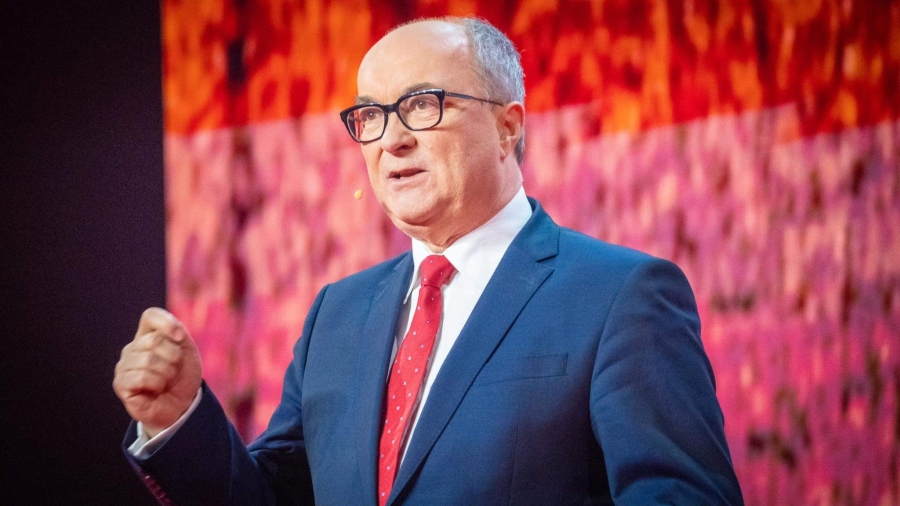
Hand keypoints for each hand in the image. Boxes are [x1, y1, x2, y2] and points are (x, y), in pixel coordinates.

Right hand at [113, 307, 201, 437]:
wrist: (182, 405)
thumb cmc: (183, 377)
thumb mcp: (187, 351)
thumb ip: (178, 333)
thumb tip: (170, 332)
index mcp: (148, 335)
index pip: (150, 315)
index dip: (167, 323)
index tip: (180, 338)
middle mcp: (133, 348)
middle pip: (155, 340)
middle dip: (174, 357)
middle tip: (175, 370)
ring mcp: (124, 365)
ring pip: (149, 360)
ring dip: (167, 373)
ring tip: (166, 381)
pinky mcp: (121, 383)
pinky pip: (142, 377)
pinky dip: (157, 384)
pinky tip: (156, 389)